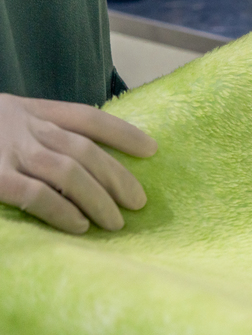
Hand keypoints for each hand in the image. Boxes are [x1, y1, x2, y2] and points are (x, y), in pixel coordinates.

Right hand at [0, 93, 156, 233]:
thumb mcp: (9, 122)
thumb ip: (42, 134)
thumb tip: (87, 161)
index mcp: (33, 111)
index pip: (88, 117)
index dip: (123, 133)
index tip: (152, 149)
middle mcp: (26, 128)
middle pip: (85, 149)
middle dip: (117, 177)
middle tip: (139, 202)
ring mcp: (10, 152)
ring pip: (68, 172)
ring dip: (98, 199)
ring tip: (115, 222)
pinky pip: (37, 195)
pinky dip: (63, 211)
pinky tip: (80, 225)